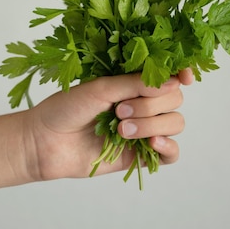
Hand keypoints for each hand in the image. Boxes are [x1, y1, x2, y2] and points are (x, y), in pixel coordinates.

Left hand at [26, 69, 192, 181]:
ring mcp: (144, 129)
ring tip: (121, 130)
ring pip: (174, 123)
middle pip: (174, 100)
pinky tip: (151, 144)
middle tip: (119, 111)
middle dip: (151, 104)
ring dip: (152, 125)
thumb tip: (174, 83)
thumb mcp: (101, 88)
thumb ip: (136, 84)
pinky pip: (171, 153)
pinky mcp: (141, 155)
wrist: (45, 142)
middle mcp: (143, 102)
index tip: (184, 77)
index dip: (181, 73)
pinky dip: (167, 146)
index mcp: (133, 80)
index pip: (169, 74)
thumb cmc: (66, 107)